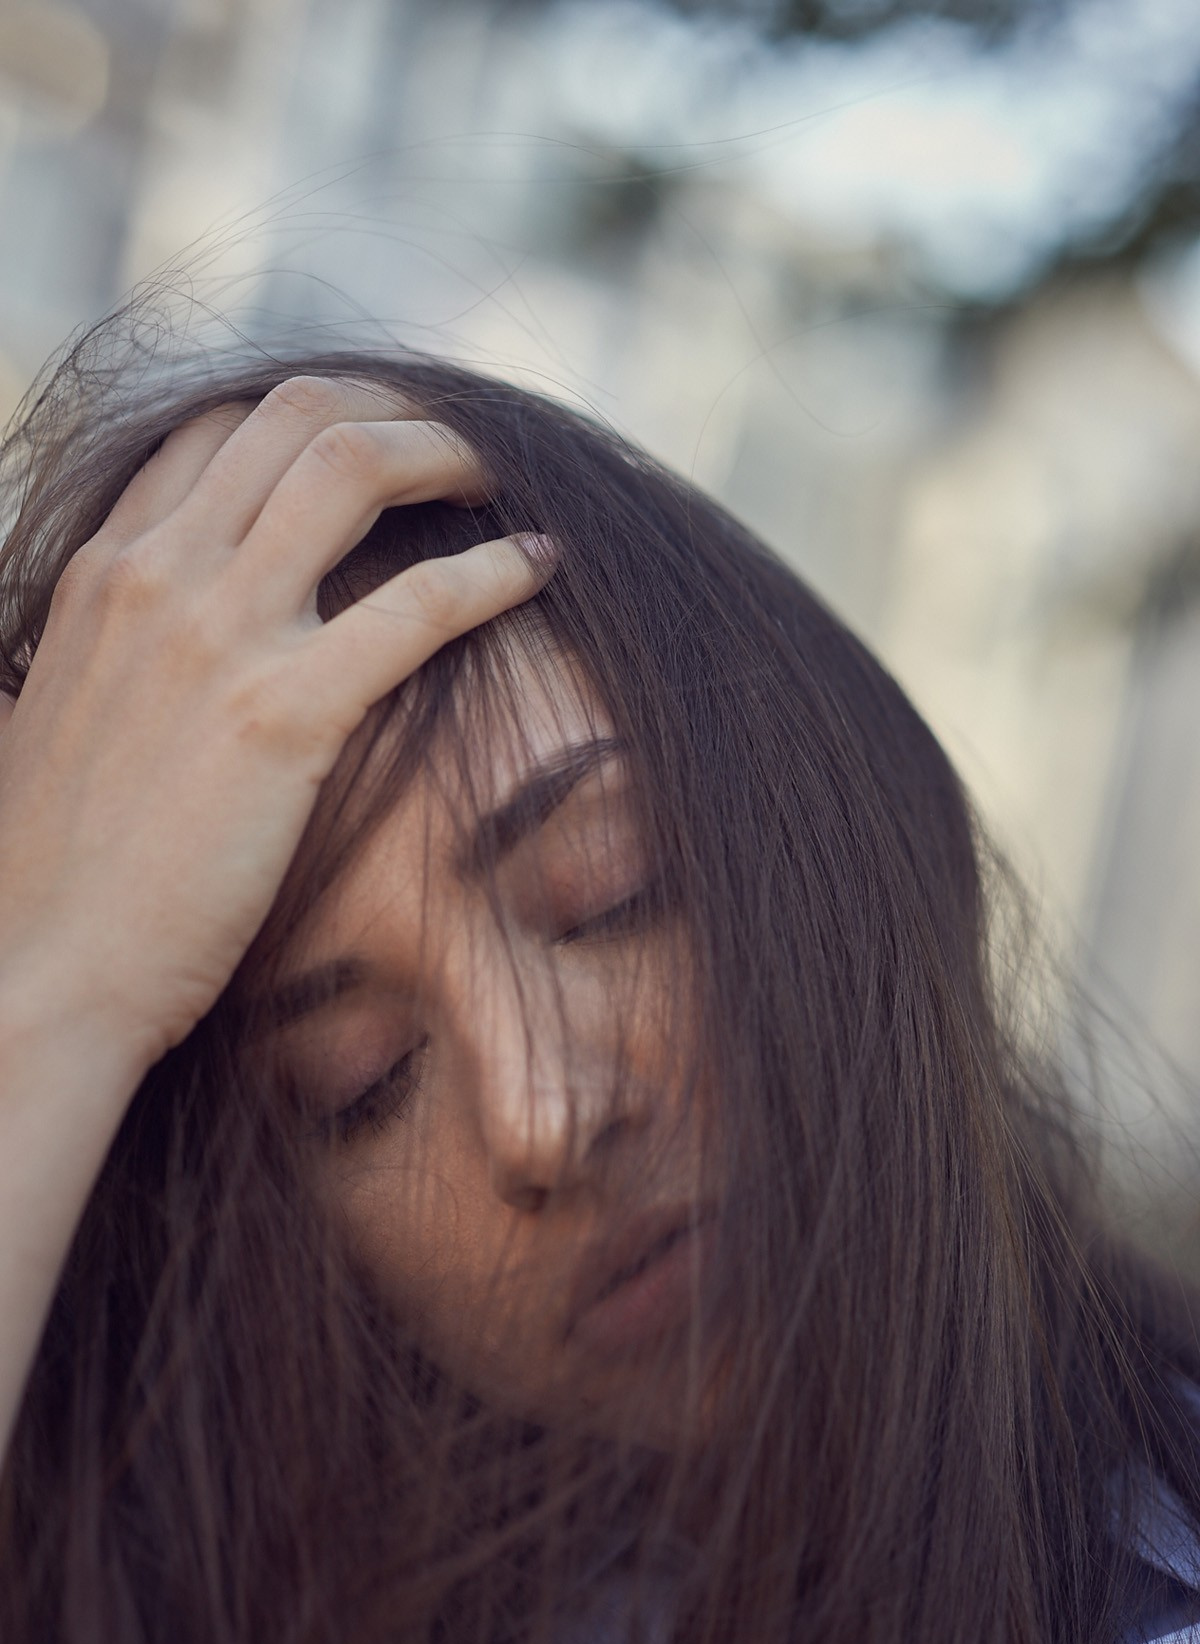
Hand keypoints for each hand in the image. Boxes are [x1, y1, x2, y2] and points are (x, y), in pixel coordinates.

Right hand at [0, 375, 550, 1075]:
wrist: (39, 974)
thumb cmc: (62, 875)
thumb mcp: (75, 718)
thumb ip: (132, 654)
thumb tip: (194, 652)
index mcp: (101, 571)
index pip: (220, 432)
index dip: (318, 418)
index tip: (383, 442)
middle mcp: (154, 575)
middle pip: (295, 416)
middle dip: (397, 407)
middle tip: (462, 442)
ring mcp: (216, 635)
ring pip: (353, 468)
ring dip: (450, 453)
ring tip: (507, 475)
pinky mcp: (282, 715)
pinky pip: (417, 605)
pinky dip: (494, 572)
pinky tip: (544, 563)